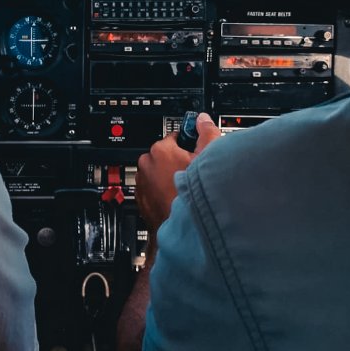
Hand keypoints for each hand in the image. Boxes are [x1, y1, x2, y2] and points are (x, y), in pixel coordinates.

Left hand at [135, 113, 219, 233]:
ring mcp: (142, 183)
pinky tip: (177, 199)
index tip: (197, 153)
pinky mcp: (141, 199)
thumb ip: (207, 133)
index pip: (176, 137)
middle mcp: (146, 164)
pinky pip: (154, 189)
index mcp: (160, 149)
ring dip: (170, 177)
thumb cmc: (193, 195)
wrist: (182, 230)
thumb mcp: (209, 157)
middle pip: (168, 155)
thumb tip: (202, 120)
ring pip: (160, 173)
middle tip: (195, 174)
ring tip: (186, 189)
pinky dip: (163, 191)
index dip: (191, 145)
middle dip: (180, 162)